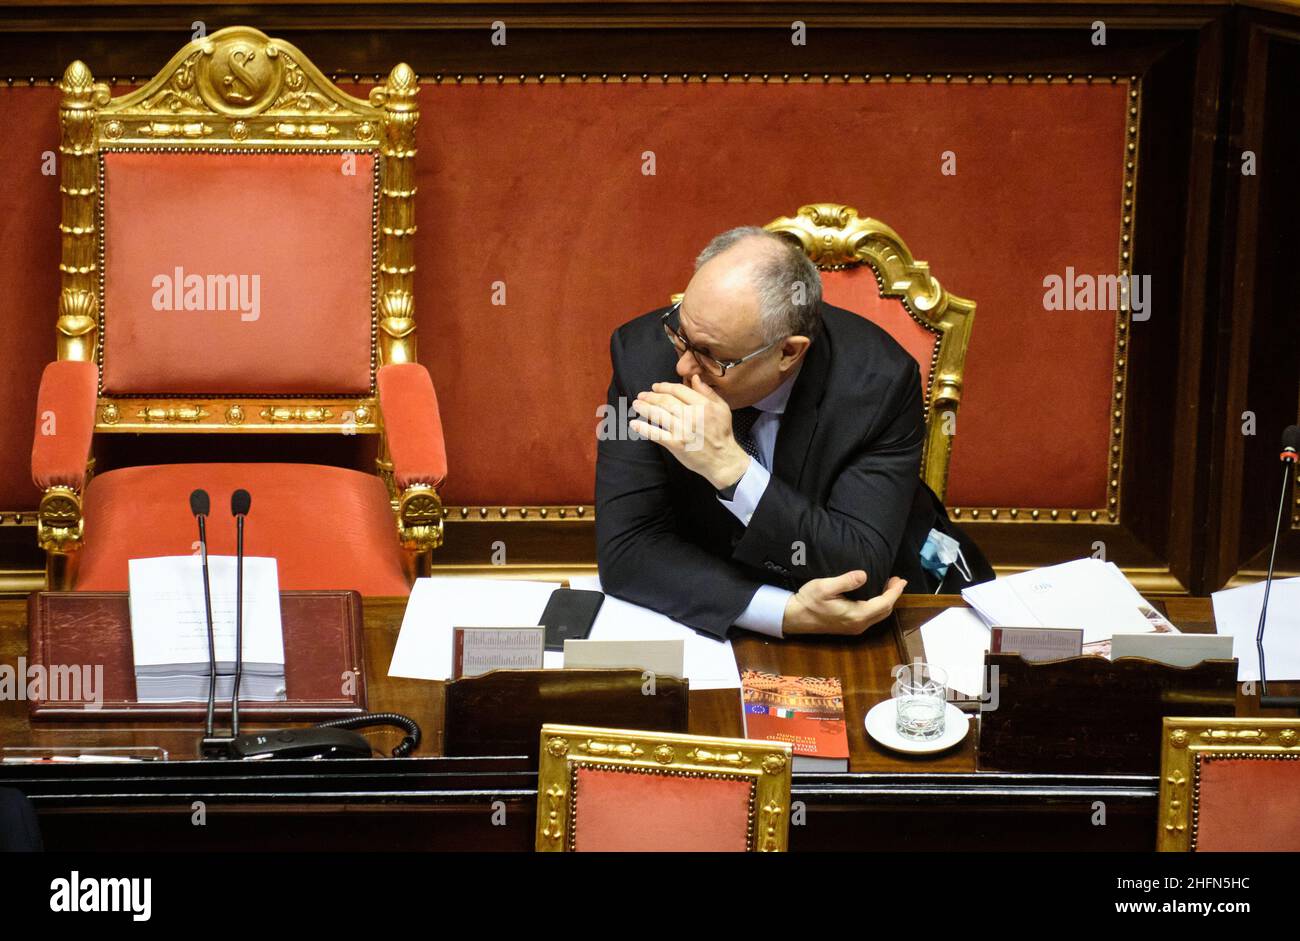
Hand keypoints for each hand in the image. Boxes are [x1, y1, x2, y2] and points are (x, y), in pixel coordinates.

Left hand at [628, 375, 750, 489]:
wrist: (722, 459)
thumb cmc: (722, 433)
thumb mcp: (722, 408)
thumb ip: (707, 392)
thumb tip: (694, 378)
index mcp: (703, 405)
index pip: (678, 390)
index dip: (664, 386)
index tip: (655, 387)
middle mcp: (692, 416)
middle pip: (666, 401)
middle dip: (650, 396)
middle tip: (641, 395)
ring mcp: (682, 430)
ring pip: (658, 415)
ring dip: (644, 408)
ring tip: (636, 405)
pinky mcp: (676, 444)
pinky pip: (655, 434)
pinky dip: (643, 428)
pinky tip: (634, 424)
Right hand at [782, 572, 906, 635]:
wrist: (794, 617)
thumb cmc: (809, 600)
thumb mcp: (825, 586)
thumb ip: (846, 581)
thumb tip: (864, 575)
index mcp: (856, 614)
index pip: (884, 603)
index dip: (895, 591)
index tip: (901, 579)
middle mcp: (859, 624)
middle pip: (885, 611)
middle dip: (893, 595)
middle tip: (896, 580)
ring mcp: (854, 628)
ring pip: (878, 615)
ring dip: (886, 601)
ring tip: (888, 586)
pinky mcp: (849, 627)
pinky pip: (871, 617)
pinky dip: (878, 606)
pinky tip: (874, 596)